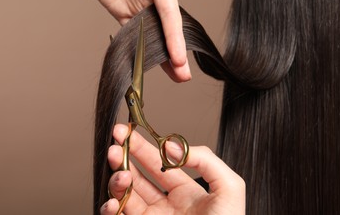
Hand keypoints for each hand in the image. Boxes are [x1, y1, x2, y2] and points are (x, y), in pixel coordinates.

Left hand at [60, 0, 190, 80]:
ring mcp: (138, 6)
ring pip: (154, 35)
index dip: (175, 36)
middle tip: (184, 75)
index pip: (170, 13)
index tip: (179, 57)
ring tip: (176, 76)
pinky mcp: (124, 13)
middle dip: (176, 52)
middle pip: (167, 28)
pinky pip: (135, 34)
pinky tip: (152, 64)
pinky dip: (143, 50)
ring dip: (165, 56)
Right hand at [101, 124, 245, 213]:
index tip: (129, 132)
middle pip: (139, 175)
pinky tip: (113, 200)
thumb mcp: (228, 187)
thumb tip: (171, 145)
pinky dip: (110, 208)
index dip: (144, 147)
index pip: (159, 163)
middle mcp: (166, 204)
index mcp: (186, 191)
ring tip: (121, 174)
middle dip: (125, 157)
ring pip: (126, 195)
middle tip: (115, 143)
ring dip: (118, 180)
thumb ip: (205, 159)